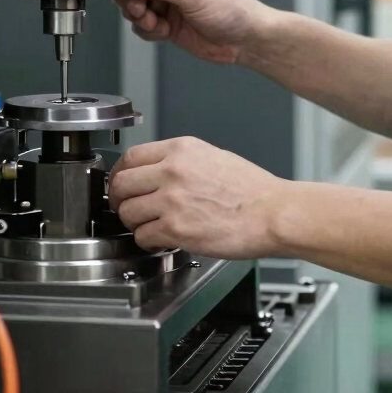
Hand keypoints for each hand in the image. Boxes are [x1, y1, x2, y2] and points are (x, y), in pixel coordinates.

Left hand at [108, 136, 289, 258]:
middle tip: (125, 209)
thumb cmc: (251, 190)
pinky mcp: (177, 229)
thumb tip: (156, 172)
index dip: (119, 175)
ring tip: (150, 227)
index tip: (120, 185)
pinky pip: (143, 237)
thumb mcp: (213, 157)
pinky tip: (162, 240)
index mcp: (181, 150)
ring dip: (134, 224)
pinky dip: (148, 242)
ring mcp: (172, 200)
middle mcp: (172, 171)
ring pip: (128, 213)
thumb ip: (180, 161)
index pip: (130, 157)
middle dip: (119, 200)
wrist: (272, 213)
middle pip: (121, 185)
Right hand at [113, 0, 273, 64]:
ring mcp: (166, 1)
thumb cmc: (232, 9)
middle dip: (132, 0)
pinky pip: (141, 25)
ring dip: (140, 18)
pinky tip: (165, 32)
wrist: (245, 40)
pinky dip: (148, 31)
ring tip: (157, 24)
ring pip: (133, 6)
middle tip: (141, 11)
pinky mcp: (165, 22)